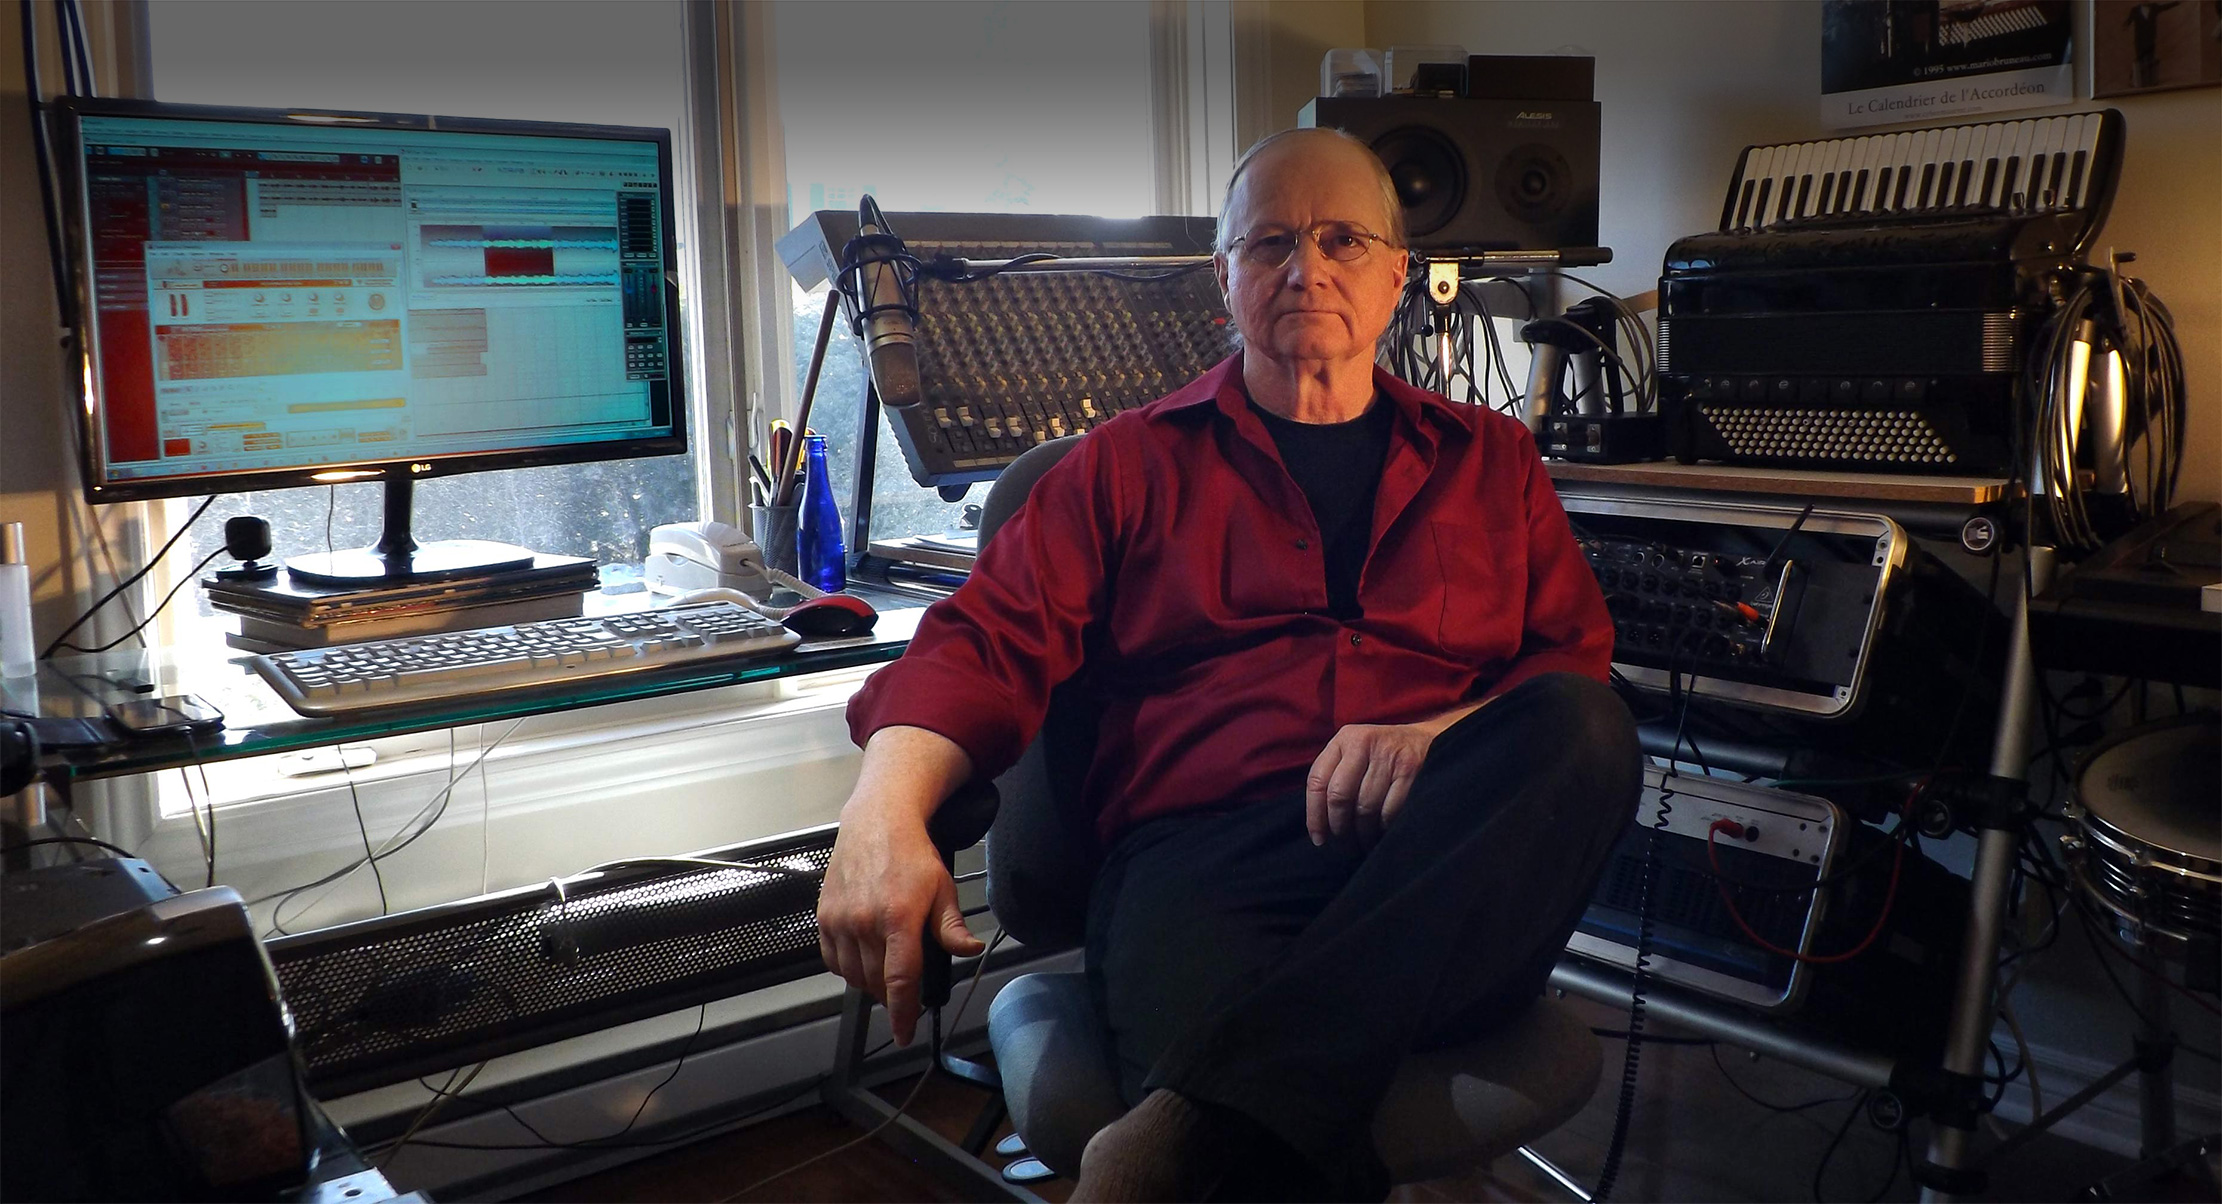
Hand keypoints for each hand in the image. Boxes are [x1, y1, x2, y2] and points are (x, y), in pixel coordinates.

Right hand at [816, 803, 984, 1045]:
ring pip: (853, 976)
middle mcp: (864, 922)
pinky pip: (832, 960)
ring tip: (885, 975)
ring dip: (869, 985)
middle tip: (905, 994)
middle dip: (891, 997)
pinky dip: (847, 969)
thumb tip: (970, 951)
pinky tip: (862, 960)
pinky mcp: (824, 917)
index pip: (900, 980)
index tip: (904, 1034)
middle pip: (876, 983)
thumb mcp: (942, 888)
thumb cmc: (912, 855)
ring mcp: (840, 920)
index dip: (902, 1013)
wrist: (876, 822)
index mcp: (898, 918)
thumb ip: (951, 927)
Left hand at [1305, 703, 1479, 847]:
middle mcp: (1363, 742)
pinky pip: (1389, 812)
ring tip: (1364, 844)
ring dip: (1363, 834)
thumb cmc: (1385, 758)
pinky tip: (1382, 835)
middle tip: (1345, 846)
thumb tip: (1318, 826)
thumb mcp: (1357, 755)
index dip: (1314, 815)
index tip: (1319, 840)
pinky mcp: (1411, 770)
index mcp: (1344, 739)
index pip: (1317, 780)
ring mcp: (1389, 755)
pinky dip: (1383, 830)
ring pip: (1365, 808)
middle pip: (1339, 797)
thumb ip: (1336, 778)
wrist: (1431, 742)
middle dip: (1340, 828)